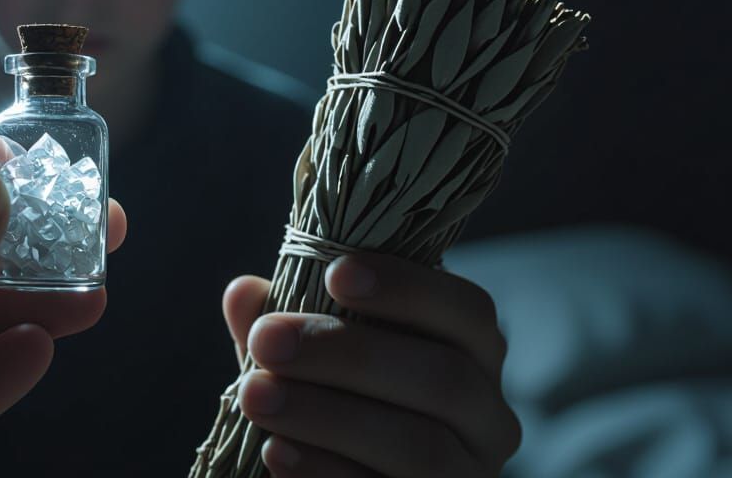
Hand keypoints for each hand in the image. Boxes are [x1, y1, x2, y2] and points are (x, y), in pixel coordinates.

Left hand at [223, 254, 519, 476]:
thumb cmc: (332, 403)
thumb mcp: (306, 360)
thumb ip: (281, 325)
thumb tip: (243, 293)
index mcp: (472, 356)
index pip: (468, 311)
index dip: (408, 287)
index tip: (335, 273)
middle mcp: (488, 417)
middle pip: (442, 376)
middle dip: (347, 353)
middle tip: (267, 340)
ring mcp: (470, 476)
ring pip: (419, 444)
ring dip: (327, 416)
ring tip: (255, 396)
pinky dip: (326, 471)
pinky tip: (276, 452)